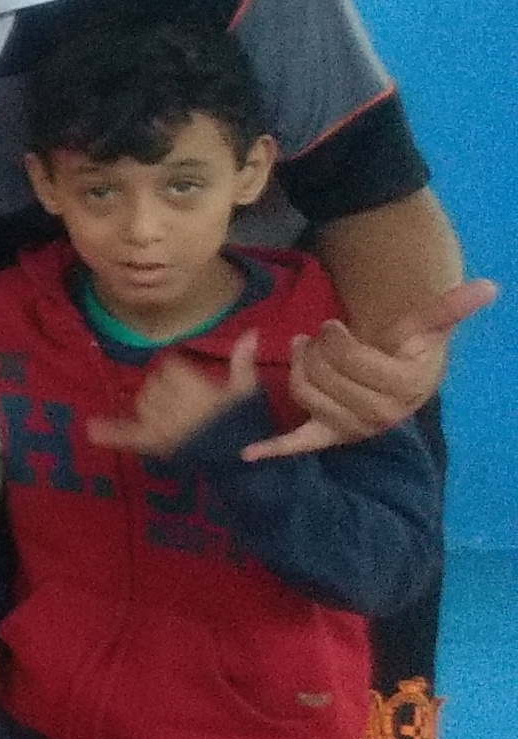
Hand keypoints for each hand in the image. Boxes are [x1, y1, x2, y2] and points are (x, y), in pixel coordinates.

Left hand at [91, 330, 261, 465]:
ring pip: (142, 403)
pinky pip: (129, 435)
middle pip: (153, 383)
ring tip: (169, 409)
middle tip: (182, 395)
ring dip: (150, 403)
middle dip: (164, 386)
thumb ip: (242, 360)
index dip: (176, 367)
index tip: (186, 372)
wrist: (239, 459)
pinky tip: (92, 428)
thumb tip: (251, 331)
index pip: (169, 365)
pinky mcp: (155, 444)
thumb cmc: (244, 420)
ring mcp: (161, 426)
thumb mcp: (247, 389)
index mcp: (195, 389)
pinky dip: (110, 432)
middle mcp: (173, 405)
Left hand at [253, 279, 491, 458]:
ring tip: (301, 348)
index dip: (335, 338)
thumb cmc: (410, 351)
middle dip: (313, 349)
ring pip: (304, 393)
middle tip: (313, 334)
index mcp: (402, 388)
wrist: (401, 382)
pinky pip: (299, 445)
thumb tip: (490, 286)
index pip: (351, 359)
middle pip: (324, 376)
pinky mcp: (328, 437)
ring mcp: (352, 429)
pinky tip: (248, 452)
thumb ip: (449, 308)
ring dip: (296, 366)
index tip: (331, 325)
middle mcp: (378, 415)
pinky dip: (274, 449)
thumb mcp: (426, 327)